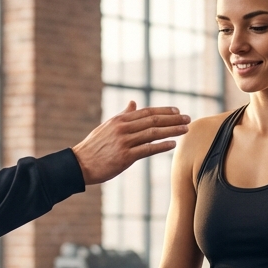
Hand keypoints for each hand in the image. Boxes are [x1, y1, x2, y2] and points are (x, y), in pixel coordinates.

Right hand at [71, 101, 190, 184]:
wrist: (79, 165)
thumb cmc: (93, 147)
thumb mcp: (107, 127)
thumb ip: (122, 115)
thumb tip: (133, 103)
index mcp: (119, 120)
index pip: (147, 112)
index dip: (164, 111)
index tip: (177, 111)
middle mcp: (123, 128)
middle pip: (153, 120)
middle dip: (173, 119)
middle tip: (187, 119)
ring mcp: (124, 142)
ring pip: (153, 133)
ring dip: (172, 130)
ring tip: (185, 130)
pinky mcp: (125, 157)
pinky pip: (147, 149)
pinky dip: (161, 145)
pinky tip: (172, 144)